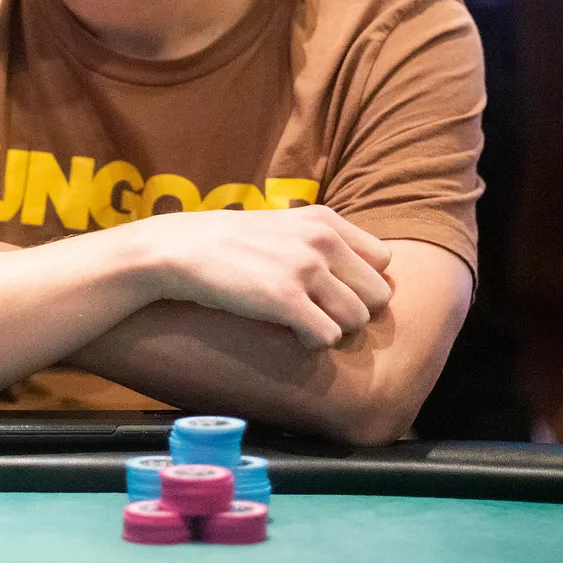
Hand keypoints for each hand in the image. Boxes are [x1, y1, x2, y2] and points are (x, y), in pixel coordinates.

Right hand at [137, 204, 393, 349]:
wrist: (180, 249)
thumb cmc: (230, 243)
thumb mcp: (284, 225)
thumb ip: (323, 242)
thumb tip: (363, 278)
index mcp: (325, 220)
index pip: (383, 262)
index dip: (363, 284)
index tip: (336, 293)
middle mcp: (322, 240)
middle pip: (377, 296)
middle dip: (354, 312)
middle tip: (321, 315)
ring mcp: (304, 269)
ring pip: (356, 320)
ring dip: (333, 330)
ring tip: (303, 323)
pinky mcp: (284, 299)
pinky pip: (328, 337)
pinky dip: (312, 343)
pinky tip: (289, 332)